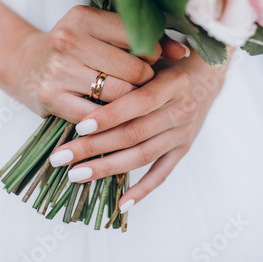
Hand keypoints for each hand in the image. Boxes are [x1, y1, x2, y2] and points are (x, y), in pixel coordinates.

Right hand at [14, 5, 188, 120]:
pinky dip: (110, 121)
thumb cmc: (73, 48)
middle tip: (141, 86)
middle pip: (134, 71)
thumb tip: (183, 52)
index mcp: (85, 17)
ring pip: (120, 95)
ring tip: (127, 100)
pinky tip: (110, 115)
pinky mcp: (50, 96)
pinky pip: (97, 117)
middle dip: (145, 83)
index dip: (154, 56)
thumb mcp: (101, 33)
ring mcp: (58, 69)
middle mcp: (69, 39)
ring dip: (131, 104)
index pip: (139, 39)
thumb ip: (141, 39)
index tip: (151, 63)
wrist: (25, 65)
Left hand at [49, 48, 230, 209]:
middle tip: (61, 157)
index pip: (140, 102)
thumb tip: (85, 82)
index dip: (110, 116)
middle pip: (135, 133)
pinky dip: (143, 190)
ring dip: (108, 168)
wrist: (201, 76)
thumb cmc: (163, 63)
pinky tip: (121, 204)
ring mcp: (183, 132)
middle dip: (95, 146)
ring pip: (143, 155)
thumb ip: (126, 67)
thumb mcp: (150, 57)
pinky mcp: (183, 149)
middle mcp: (182, 109)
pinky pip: (162, 173)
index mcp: (174, 83)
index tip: (79, 126)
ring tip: (75, 175)